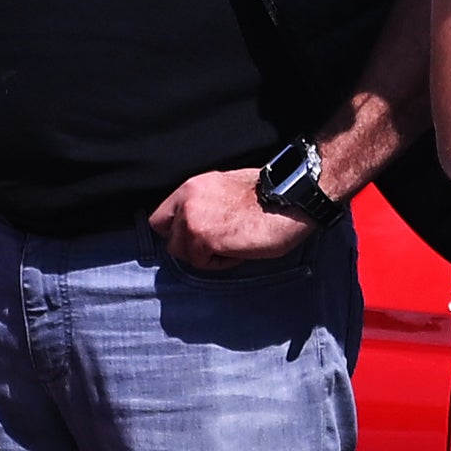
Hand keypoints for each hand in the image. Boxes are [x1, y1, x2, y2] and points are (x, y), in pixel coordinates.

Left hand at [149, 159, 313, 276]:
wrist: (290, 198)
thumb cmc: (268, 196)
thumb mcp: (225, 190)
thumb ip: (204, 205)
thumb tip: (196, 224)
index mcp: (192, 187)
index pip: (161, 217)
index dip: (176, 232)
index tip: (194, 238)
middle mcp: (187, 201)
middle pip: (168, 239)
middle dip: (189, 247)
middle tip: (214, 247)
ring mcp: (193, 220)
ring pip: (183, 253)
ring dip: (205, 256)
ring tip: (231, 246)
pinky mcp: (205, 239)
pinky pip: (201, 263)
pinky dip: (219, 263)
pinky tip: (238, 251)